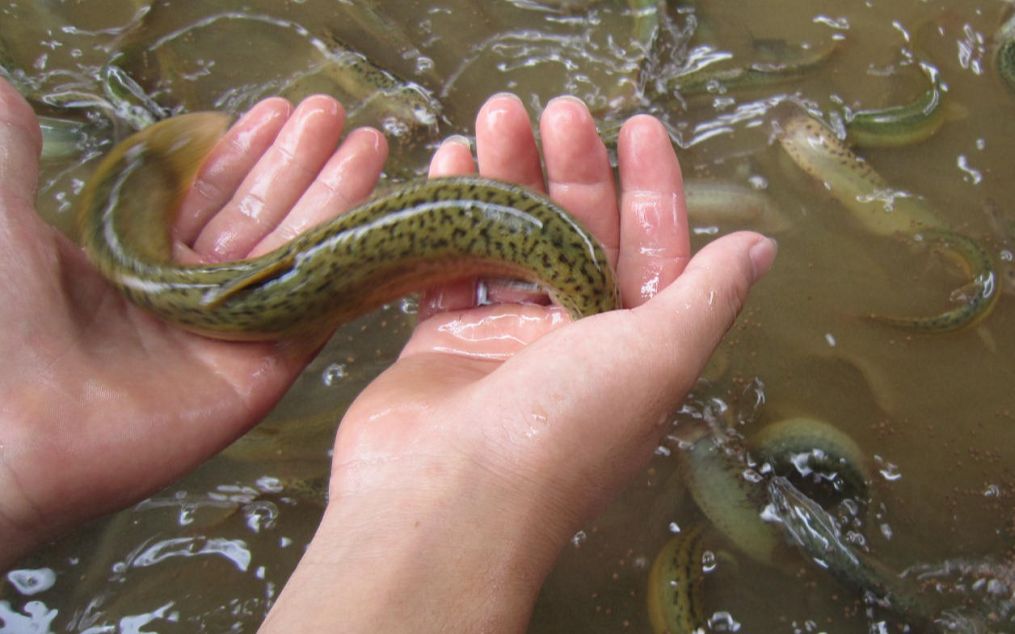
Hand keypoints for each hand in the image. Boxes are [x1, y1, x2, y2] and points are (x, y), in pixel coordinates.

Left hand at [0, 80, 387, 568]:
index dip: (241, 151)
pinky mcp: (258, 374)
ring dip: (331, 198)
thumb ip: (14, 153)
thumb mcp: (0, 214)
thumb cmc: (0, 320)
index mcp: (136, 260)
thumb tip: (9, 94)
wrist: (10, 426)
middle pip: (257, 218)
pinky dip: (345, 268)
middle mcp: (186, 296)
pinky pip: (312, 313)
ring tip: (366, 142)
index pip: (202, 195)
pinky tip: (371, 220)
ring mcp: (226, 336)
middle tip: (332, 114)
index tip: (274, 113)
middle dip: (297, 163)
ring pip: (292, 256)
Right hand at [260, 94, 775, 631]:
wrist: (443, 499)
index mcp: (633, 347)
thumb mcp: (657, 357)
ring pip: (511, 239)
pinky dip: (450, 214)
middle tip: (556, 110)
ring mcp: (504, 343)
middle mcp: (572, 343)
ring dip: (507, 177)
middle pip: (576, 233)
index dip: (652, 185)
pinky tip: (450, 163)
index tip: (638, 127)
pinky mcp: (443, 342)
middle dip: (571, 168)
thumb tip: (759, 248)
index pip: (654, 250)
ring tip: (496, 116)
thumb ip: (706, 296)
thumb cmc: (562, 430)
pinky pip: (451, 264)